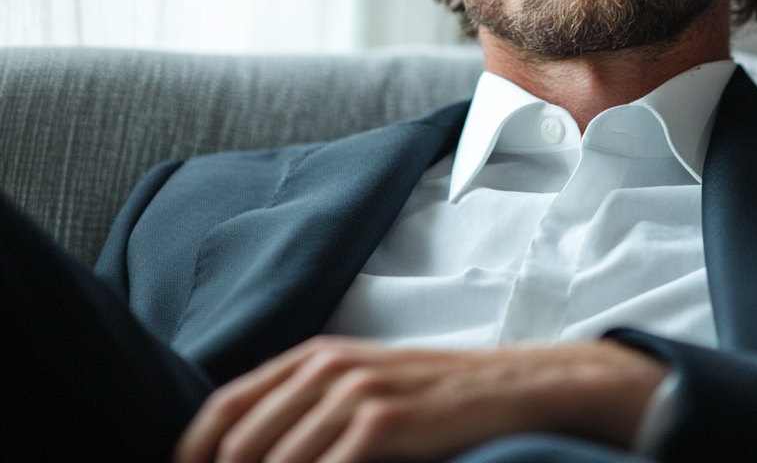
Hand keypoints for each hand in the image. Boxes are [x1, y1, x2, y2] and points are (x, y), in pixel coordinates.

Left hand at [174, 336, 668, 462]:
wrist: (512, 387)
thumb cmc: (437, 395)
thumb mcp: (367, 381)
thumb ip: (310, 404)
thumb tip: (251, 451)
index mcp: (316, 356)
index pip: (224, 409)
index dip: (193, 456)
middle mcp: (327, 368)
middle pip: (239, 444)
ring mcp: (355, 394)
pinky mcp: (382, 425)